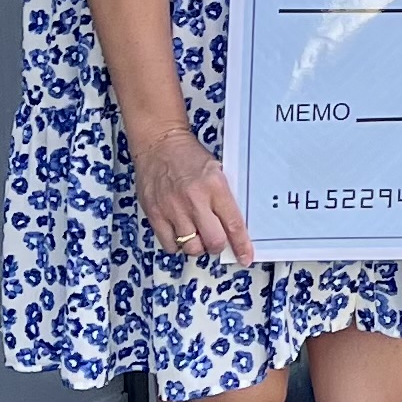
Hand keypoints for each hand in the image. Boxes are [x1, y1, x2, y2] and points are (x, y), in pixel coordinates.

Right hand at [131, 121, 253, 263]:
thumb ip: (224, 198)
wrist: (159, 144)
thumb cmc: (189, 156)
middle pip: (213, 242)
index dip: (242, 245)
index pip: (233, 224)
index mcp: (215, 187)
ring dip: (197, 246)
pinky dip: (177, 244)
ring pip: (191, 247)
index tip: (245, 257)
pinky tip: (179, 231)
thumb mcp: (217, 171)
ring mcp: (173, 209)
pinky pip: (169, 245)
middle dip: (217, 246)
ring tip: (196, 234)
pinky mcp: (155, 214)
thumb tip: (234, 226)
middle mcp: (195, 200)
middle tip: (215, 240)